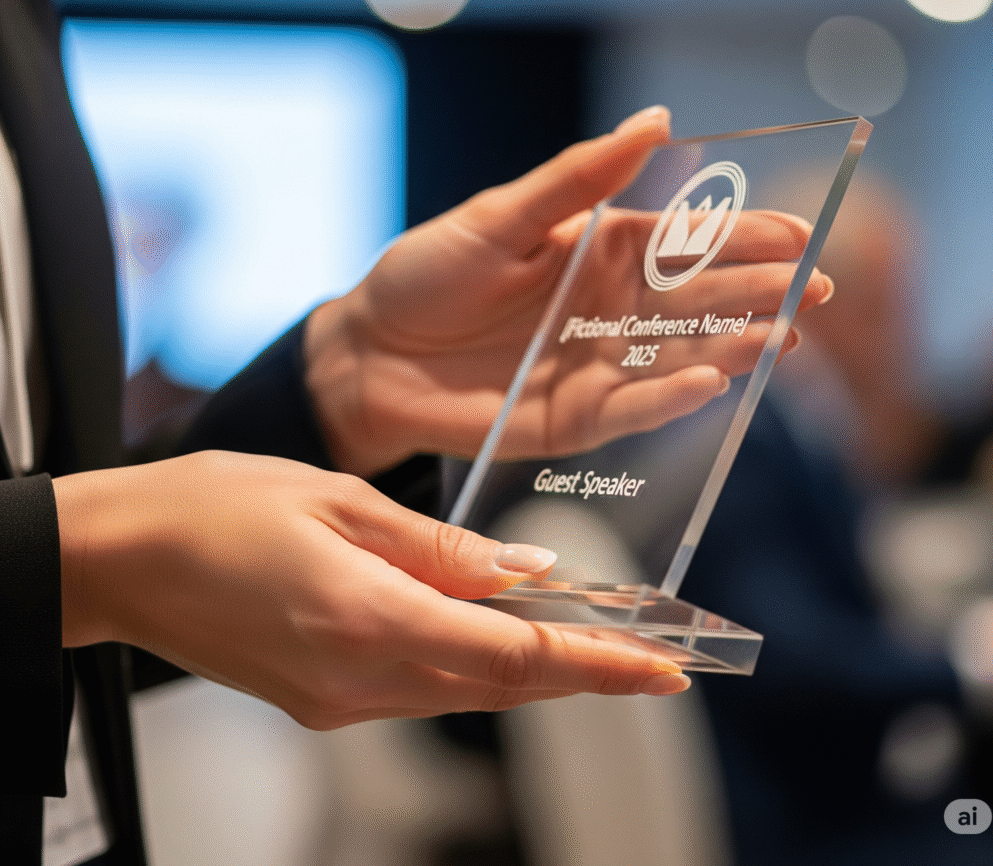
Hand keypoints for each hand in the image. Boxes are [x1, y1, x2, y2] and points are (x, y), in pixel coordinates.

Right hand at [55, 452, 689, 727]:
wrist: (121, 558)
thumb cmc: (220, 506)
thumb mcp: (338, 500)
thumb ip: (441, 547)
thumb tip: (529, 573)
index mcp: (366, 618)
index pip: (512, 658)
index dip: (597, 666)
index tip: (665, 669)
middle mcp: (358, 678)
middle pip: (502, 687)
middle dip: (586, 675)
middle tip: (660, 661)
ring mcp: (337, 700)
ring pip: (468, 692)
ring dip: (536, 672)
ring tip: (598, 643)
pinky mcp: (322, 699)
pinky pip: (424, 686)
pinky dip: (477, 666)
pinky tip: (504, 635)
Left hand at [306, 106, 832, 475]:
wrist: (371, 352)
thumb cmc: (429, 273)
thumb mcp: (499, 217)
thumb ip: (577, 178)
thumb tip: (656, 119)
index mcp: (598, 250)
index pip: (686, 241)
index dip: (744, 235)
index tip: (800, 233)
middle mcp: (609, 309)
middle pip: (696, 300)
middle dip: (757, 292)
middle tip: (816, 289)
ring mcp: (595, 366)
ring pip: (675, 356)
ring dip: (729, 348)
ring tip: (780, 337)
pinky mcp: (572, 419)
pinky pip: (628, 410)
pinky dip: (667, 399)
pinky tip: (708, 381)